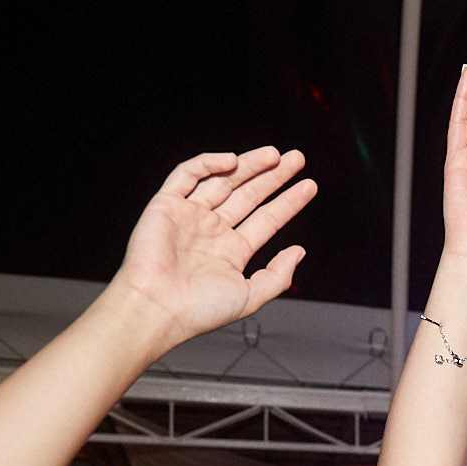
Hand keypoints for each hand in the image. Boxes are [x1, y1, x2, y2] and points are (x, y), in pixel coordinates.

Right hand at [112, 147, 316, 341]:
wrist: (158, 308)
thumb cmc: (199, 310)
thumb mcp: (251, 296)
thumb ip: (278, 275)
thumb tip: (299, 252)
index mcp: (232, 252)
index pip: (267, 219)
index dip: (288, 202)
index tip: (308, 186)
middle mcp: (212, 231)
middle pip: (249, 195)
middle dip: (273, 176)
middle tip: (296, 159)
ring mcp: (190, 216)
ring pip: (224, 180)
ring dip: (249, 165)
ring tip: (275, 155)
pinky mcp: (166, 205)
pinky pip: (187, 175)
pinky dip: (208, 164)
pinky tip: (232, 160)